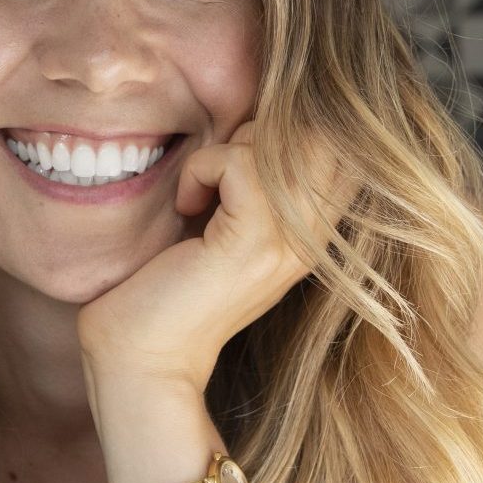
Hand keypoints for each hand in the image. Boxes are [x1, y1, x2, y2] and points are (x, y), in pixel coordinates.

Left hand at [74, 120, 329, 391]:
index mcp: (315, 232)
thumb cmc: (169, 290)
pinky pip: (238, 163)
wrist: (143, 359)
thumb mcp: (225, 225)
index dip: (290, 127)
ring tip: (199, 194)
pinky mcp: (252, 243)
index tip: (236, 159)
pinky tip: (186, 204)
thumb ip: (254, 181)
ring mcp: (289, 242)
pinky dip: (203, 169)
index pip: (338, 145)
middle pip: (318, 134)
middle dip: (260, 131)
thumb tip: (256, 123)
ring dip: (226, 151)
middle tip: (217, 174)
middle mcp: (315, 237)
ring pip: (279, 143)